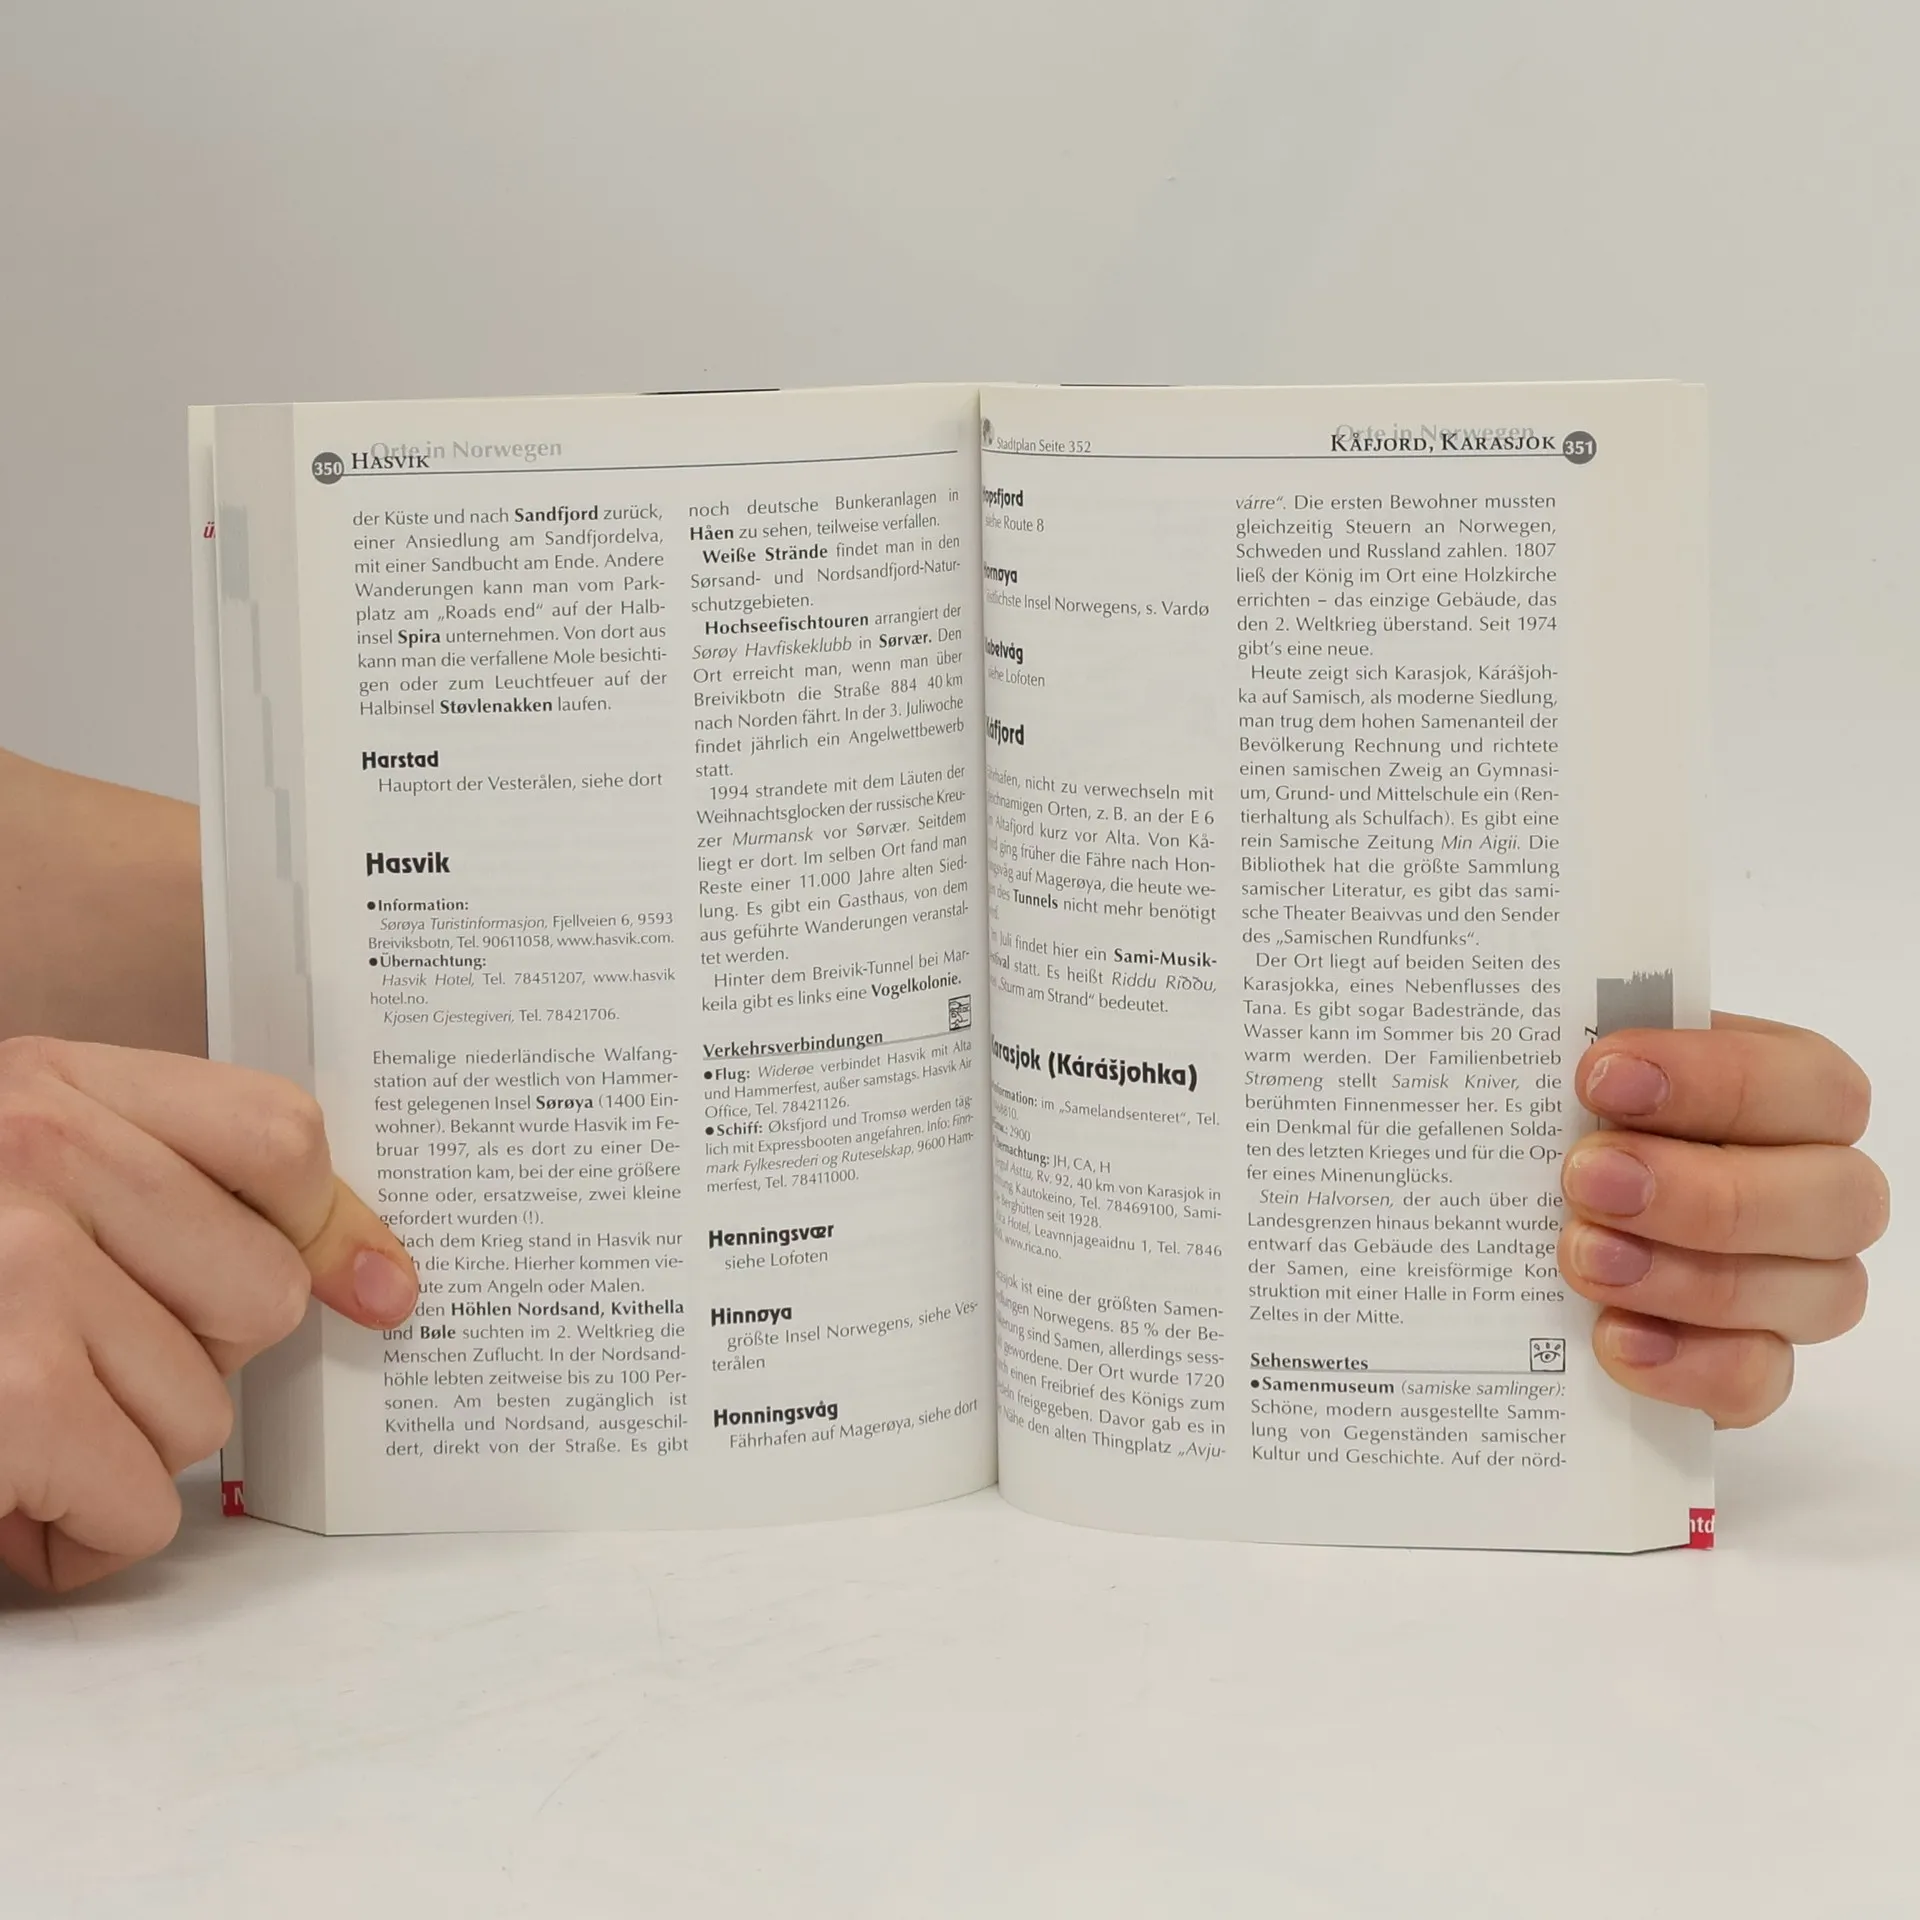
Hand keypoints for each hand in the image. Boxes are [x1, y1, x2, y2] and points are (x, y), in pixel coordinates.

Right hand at [0, 1037, 416, 1592]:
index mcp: (48, 1087)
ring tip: (19, 1418)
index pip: (277, 1137)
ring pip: (204, 1413)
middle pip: (261, 1294)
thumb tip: (385, 1285)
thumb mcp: (26, 1178)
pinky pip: (143, 1504)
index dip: (325, 1226)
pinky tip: (10, 1491)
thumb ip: (190, 1195)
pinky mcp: (6, 1400)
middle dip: (190, 1356)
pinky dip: (80, 1529)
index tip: (360, 1287)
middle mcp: (36, 1159)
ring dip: (122, 1447)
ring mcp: (16, 1278)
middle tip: (82, 1359)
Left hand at [1560, 1012, 1886, 1426]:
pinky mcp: (1752, 1367)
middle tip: (1586, 1179)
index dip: (1717, 1079)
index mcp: (1790, 1096)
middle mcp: (1818, 1192)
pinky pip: (1760, 1382)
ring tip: (1583, 1257)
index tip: (1599, 1076)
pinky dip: (1689, 1365)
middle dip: (1705, 1191)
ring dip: (1689, 1278)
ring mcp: (1799, 1287)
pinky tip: (1614, 1338)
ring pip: (1816, 1294)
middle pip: (1837, 1196)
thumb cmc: (1570, 1127)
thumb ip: (1585, 1061)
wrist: (1525, 1232)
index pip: (1809, 1082)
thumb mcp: (1572, 1079)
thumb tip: (1555, 1046)